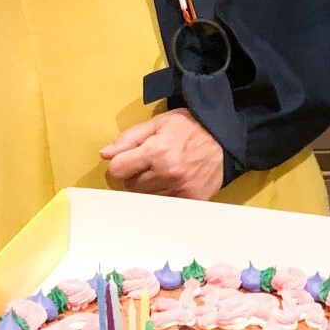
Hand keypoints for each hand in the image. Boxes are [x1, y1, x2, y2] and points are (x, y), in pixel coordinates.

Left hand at [100, 109, 224, 199]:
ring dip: (148, 188)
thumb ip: (129, 138)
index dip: (121, 163)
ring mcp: (180, 191)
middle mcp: (167, 174)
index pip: (117, 170)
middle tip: (150, 164)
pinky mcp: (191, 202)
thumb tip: (105, 154)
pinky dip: (163, 196)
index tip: (130, 158)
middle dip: (134, 175)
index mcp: (156, 151)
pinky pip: (164, 206)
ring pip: (145, 198)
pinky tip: (172, 183)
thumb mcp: (157, 123)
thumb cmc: (189, 128)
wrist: (224, 140)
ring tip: (162, 173)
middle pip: (130, 186)